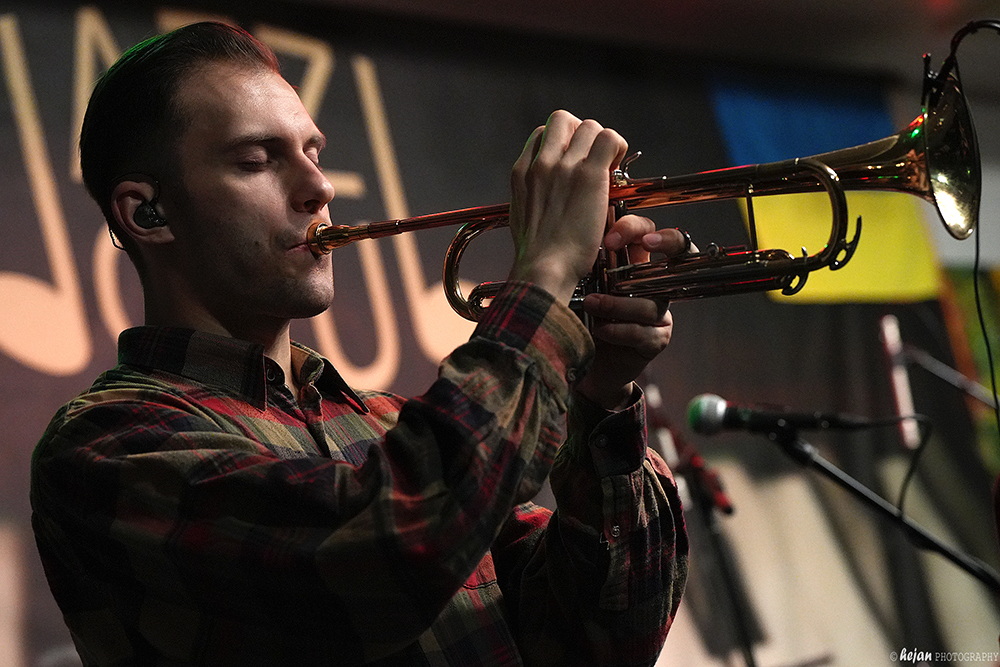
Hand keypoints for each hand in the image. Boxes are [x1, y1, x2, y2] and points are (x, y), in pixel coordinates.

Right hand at [507, 110, 627, 304]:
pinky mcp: (589, 175)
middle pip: (564, 120)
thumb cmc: (536, 254)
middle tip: (592, 160)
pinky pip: (609, 139)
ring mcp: (565, 167)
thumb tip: (544, 193)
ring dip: (602, 142)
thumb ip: (531, 195)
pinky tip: (617, 170)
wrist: (544, 269)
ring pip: (589, 126)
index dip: (562, 143)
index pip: (542, 134)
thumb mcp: (521, 216)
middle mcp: (541, 163)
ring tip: (608, 166)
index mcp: (521, 172)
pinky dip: (617, 147)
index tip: (573, 162)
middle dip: (581, 135)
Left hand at [575, 220, 694, 409]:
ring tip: (592, 305)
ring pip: (650, 301)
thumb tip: (574, 241)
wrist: (580, 366)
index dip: (635, 228)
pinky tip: (600, 331)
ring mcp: (659, 311)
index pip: (647, 232)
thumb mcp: (577, 288)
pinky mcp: (657, 339)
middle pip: (679, 251)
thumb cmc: (577, 320)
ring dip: (618, 304)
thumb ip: (584, 266)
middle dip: (668, 241)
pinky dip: (618, 331)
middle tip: (647, 243)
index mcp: (634, 264)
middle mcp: (653, 283)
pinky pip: (644, 331)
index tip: (609, 240)